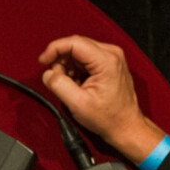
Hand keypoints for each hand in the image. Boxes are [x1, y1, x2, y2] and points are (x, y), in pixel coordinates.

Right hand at [37, 36, 165, 164]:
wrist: (126, 127)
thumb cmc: (109, 118)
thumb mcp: (78, 104)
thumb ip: (58, 85)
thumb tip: (48, 74)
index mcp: (106, 60)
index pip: (74, 42)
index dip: (54, 49)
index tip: (43, 61)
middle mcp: (111, 54)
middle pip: (76, 45)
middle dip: (61, 60)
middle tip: (56, 79)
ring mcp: (112, 58)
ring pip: (79, 52)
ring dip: (68, 66)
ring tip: (70, 86)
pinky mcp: (109, 64)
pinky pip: (86, 59)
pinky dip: (76, 70)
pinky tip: (77, 85)